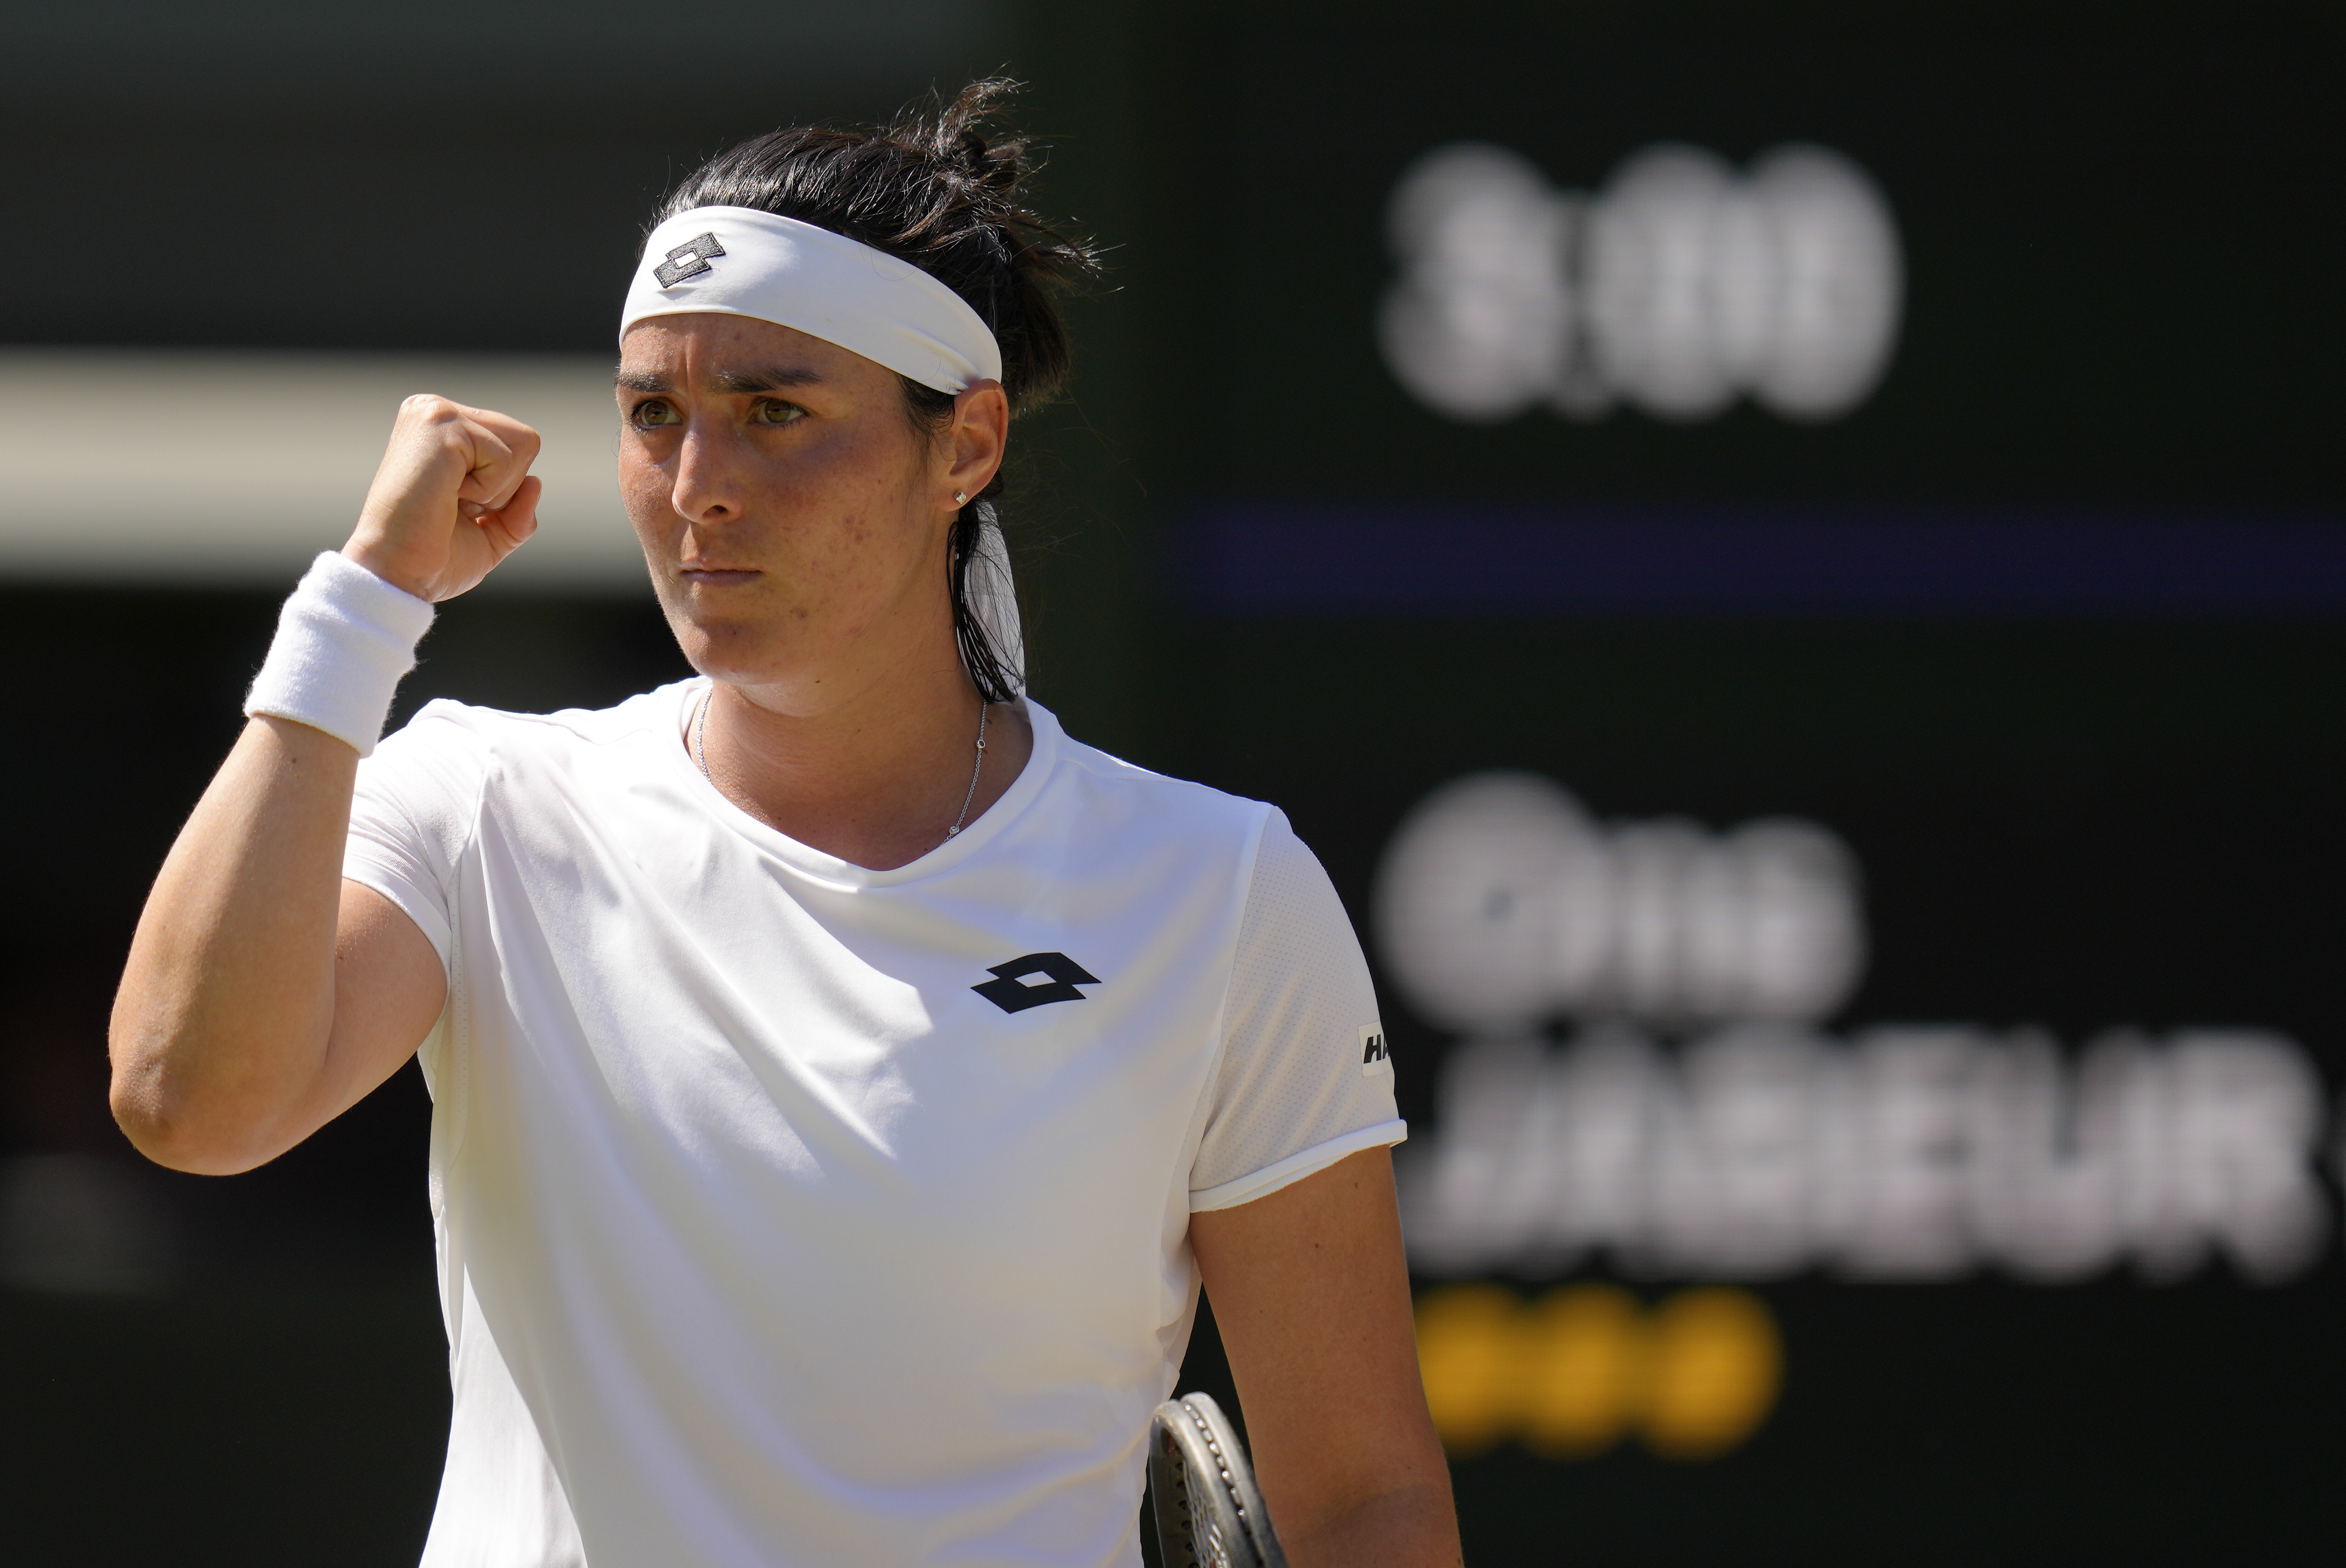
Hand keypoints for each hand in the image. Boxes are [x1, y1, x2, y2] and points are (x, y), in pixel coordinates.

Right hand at [342, 394, 542, 600]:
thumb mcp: (490, 534)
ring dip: (496, 490)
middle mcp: (435, 411)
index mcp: (443, 430)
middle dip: (506, 488)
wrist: (398, 575)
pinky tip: (446, 495)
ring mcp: (435, 414)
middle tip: (455, 505)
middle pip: (526, 441)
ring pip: (522, 446)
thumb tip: (535, 482)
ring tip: (449, 498)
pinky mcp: (439, 424)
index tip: (457, 508)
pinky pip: (505, 458)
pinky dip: (486, 491)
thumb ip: (518, 510)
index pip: (517, 446)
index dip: (504, 491)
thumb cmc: (434, 558)